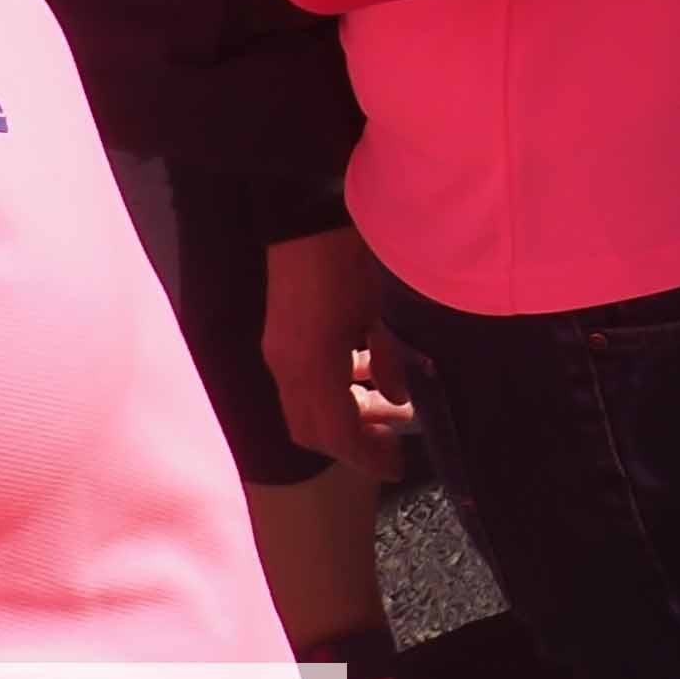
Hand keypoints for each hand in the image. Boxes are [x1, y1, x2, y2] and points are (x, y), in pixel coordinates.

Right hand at [260, 222, 416, 475]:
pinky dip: (334, 387)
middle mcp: (286, 364)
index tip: (395, 467)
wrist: (307, 211)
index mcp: (310, 363)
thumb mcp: (382, 308)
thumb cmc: (350, 256)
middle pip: (311, 428)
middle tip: (391, 445)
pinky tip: (368, 372)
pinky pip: (303, 380)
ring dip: (344, 414)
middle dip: (351, 442)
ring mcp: (279, 349)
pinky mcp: (281, 334)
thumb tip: (400, 399)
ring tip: (389, 409)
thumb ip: (390, 358)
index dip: (364, 455)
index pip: (333, 431)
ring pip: (306, 406)